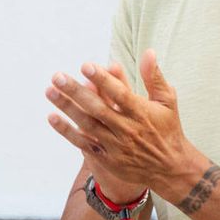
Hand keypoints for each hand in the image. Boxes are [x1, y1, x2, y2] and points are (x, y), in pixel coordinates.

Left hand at [47, 49, 204, 196]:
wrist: (169, 168)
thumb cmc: (168, 128)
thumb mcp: (167, 101)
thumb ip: (154, 77)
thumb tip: (148, 52)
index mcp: (142, 112)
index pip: (120, 94)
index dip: (103, 80)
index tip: (86, 66)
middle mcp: (127, 129)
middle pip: (98, 108)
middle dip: (76, 92)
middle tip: (58, 76)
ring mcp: (115, 145)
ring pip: (87, 124)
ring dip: (67, 108)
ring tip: (50, 91)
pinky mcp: (107, 158)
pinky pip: (83, 142)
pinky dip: (67, 131)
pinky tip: (52, 117)